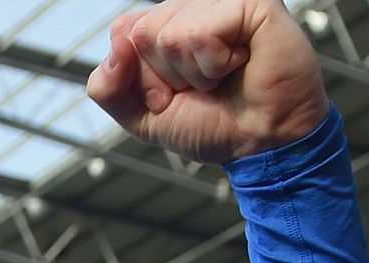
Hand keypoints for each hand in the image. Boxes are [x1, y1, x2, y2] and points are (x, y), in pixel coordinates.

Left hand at [86, 0, 328, 164]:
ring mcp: (222, 1)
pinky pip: (201, 32)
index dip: (141, 76)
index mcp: (168, 23)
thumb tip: (117, 48)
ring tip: (223, 76)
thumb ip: (107, 88)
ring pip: (170, 34)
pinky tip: (240, 63)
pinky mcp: (251, 3)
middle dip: (165, 77)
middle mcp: (194, 6)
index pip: (123, 32)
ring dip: (195, 73)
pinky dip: (214, 64)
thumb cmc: (214, 125)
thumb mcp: (142, 117)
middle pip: (142, 33)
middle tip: (202, 88)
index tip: (172, 95)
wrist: (261, 143)